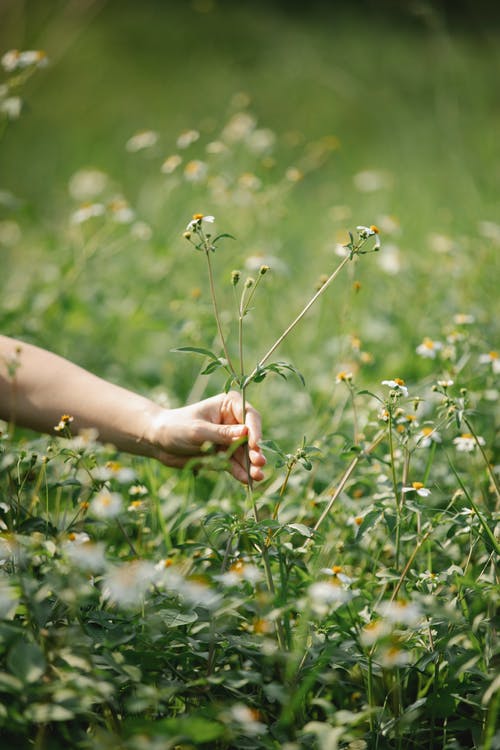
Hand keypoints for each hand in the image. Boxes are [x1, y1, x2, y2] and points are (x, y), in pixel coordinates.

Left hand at [149, 391, 265, 483]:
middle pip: (251, 436)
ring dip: (251, 465)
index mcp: (228, 405)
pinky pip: (235, 464)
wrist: (158, 442)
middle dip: (255, 450)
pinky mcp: (224, 455)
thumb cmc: (176, 427)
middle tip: (259, 463)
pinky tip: (246, 480)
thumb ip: (222, 433)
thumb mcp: (198, 430)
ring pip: (245, 453)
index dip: (255, 430)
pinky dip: (241, 472)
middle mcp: (233, 421)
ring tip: (257, 476)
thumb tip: (246, 432)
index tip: (254, 444)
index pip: (249, 415)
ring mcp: (229, 439)